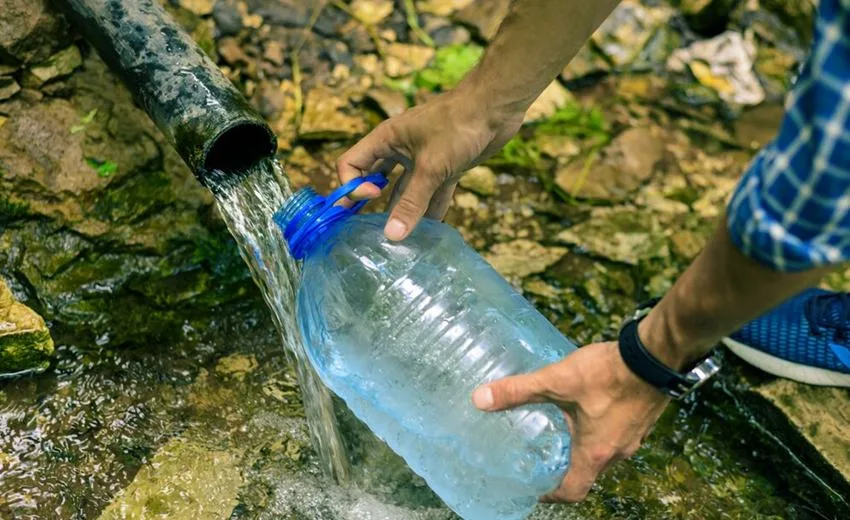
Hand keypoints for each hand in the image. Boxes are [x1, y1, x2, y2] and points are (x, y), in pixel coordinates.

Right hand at [336, 86, 523, 240]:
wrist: (496, 107)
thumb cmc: (457, 125)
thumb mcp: (431, 167)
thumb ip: (411, 202)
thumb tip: (392, 235)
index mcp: (386, 140)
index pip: (351, 164)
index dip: (353, 185)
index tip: (371, 198)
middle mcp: (400, 150)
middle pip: (376, 180)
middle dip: (375, 205)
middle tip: (373, 232)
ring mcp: (423, 159)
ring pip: (406, 191)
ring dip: (405, 213)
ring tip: (402, 241)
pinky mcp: (445, 168)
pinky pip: (432, 193)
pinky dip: (430, 210)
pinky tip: (430, 232)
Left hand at [472, 342, 669, 501]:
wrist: (654, 355)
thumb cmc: (608, 374)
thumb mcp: (556, 381)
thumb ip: (518, 391)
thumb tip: (481, 399)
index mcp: (595, 453)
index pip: (572, 492)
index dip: (551, 493)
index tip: (534, 486)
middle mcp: (617, 452)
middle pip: (588, 472)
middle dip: (564, 466)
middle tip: (541, 453)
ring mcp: (633, 436)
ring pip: (603, 452)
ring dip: (582, 446)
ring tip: (560, 428)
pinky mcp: (640, 419)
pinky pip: (616, 434)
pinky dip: (599, 430)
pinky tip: (586, 407)